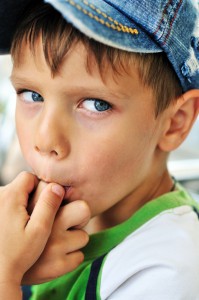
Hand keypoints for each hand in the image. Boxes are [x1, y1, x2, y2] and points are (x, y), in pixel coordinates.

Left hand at [0, 172, 64, 298]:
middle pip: (20, 184)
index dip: (40, 186)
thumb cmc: (17, 255)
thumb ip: (49, 206)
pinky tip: (14, 227)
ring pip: (12, 194)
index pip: (29, 177)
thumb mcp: (39, 231)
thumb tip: (57, 187)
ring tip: (24, 224)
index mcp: (10, 197)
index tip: (45, 203)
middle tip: (36, 216)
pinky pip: (4, 203)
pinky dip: (11, 210)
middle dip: (31, 195)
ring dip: (21, 203)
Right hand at [22, 180, 89, 284]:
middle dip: (77, 215)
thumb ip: (42, 196)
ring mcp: (53, 246)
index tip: (54, 206)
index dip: (61, 198)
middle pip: (84, 209)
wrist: (1, 266)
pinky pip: (79, 257)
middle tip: (65, 221)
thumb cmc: (16, 232)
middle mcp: (46, 223)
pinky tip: (55, 256)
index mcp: (36, 205)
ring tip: (55, 241)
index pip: (64, 192)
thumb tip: (59, 187)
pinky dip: (69, 257)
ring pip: (83, 236)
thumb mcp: (23, 208)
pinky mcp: (58, 266)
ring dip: (72, 240)